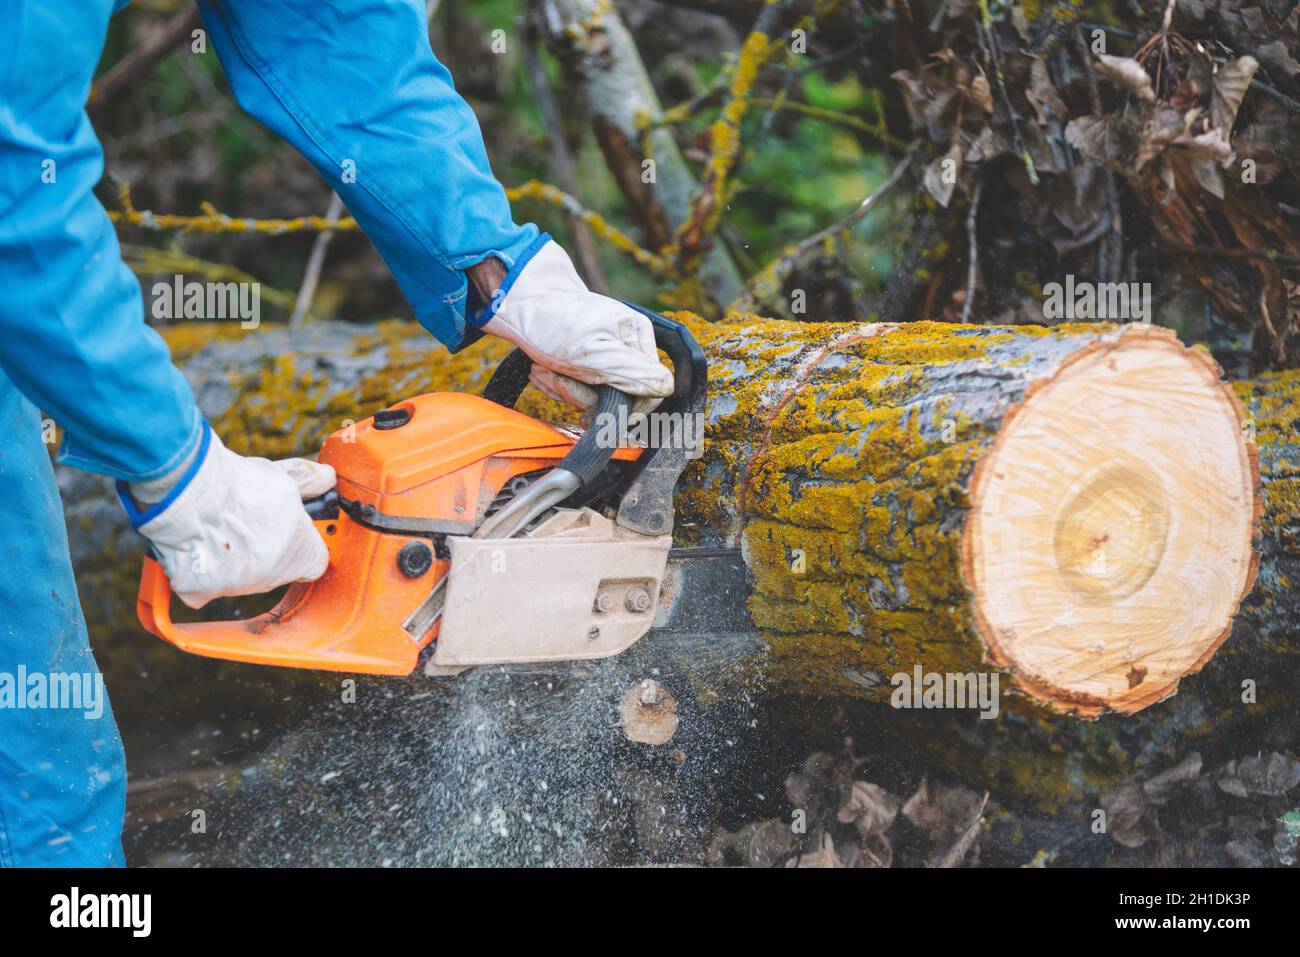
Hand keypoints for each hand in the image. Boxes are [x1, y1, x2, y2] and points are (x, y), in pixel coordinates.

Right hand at [124, 428, 334, 609]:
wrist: (189, 491)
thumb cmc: (238, 484)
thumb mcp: (282, 478)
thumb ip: (309, 482)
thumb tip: (327, 478)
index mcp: (301, 551)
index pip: (315, 563)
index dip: (305, 548)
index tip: (293, 536)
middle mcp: (273, 576)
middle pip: (277, 571)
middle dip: (267, 552)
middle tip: (249, 525)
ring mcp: (237, 587)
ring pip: (241, 579)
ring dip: (235, 562)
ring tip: (220, 528)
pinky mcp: (202, 592)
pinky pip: (204, 588)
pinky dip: (200, 573)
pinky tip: (196, 546)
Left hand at [473, 239, 673, 410]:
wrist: (515, 302)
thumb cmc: (553, 322)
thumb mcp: (596, 353)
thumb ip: (635, 374)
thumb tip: (666, 388)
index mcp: (638, 338)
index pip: (648, 391)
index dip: (619, 404)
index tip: (591, 406)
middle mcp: (624, 345)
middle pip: (616, 396)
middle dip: (581, 394)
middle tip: (557, 376)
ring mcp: (601, 353)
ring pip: (592, 396)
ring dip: (563, 388)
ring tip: (545, 368)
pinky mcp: (580, 360)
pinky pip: (575, 389)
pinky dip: (555, 383)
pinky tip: (541, 369)